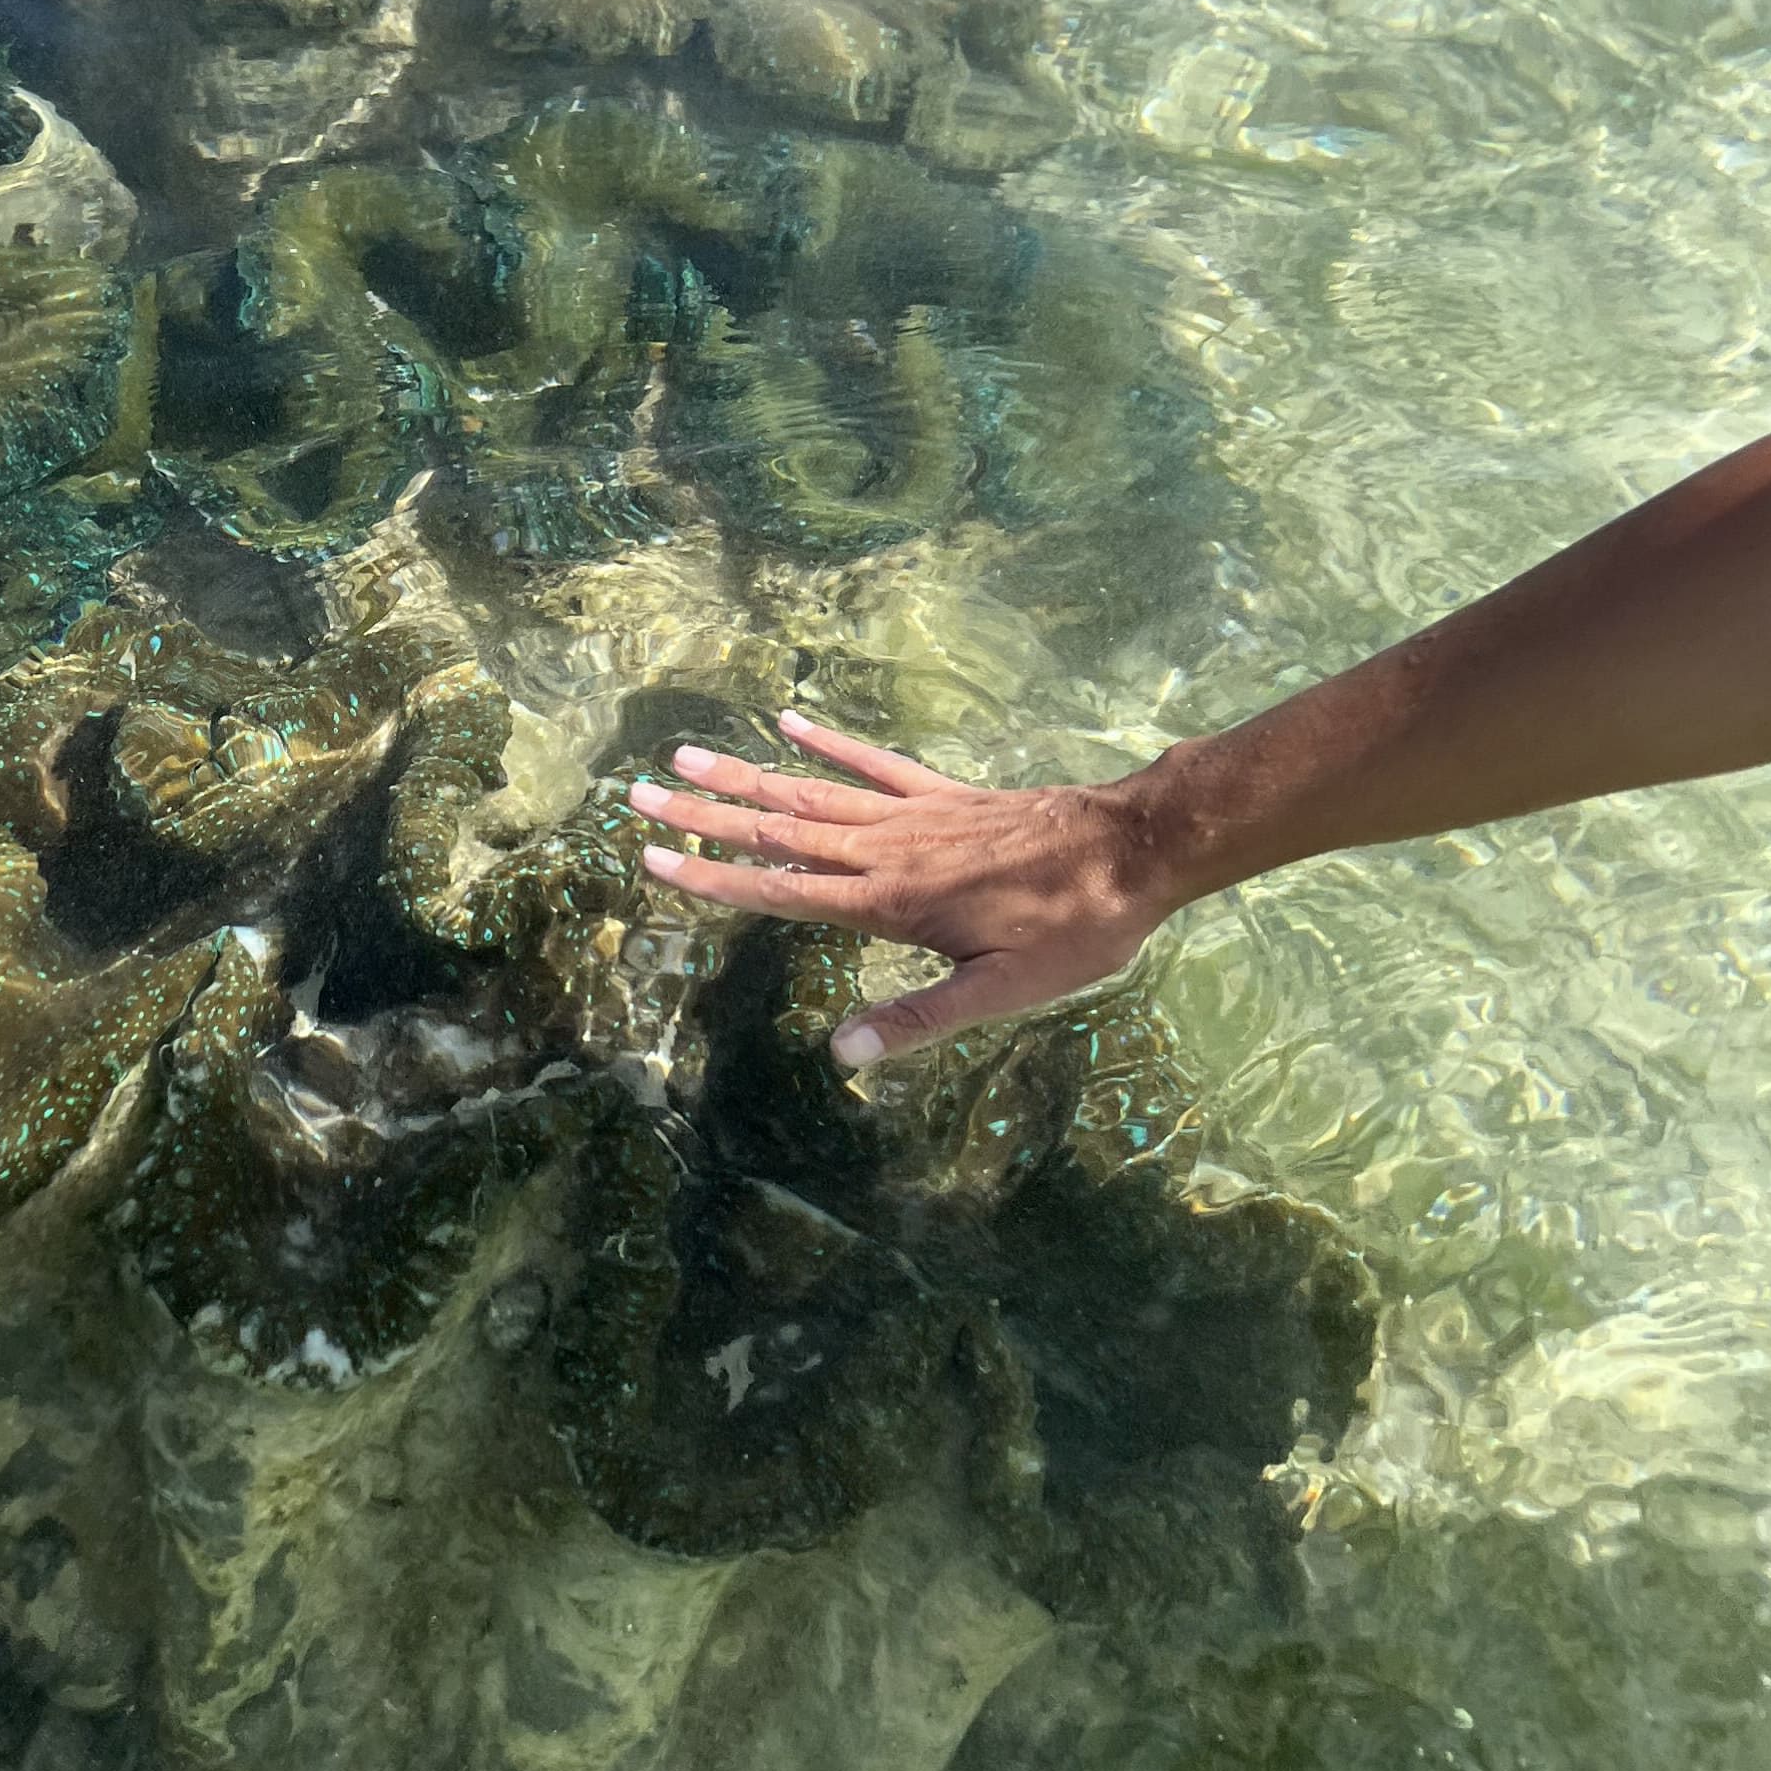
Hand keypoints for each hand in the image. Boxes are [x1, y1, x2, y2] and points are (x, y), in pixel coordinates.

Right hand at [627, 713, 1177, 1066]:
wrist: (1134, 851)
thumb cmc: (1073, 931)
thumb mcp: (999, 993)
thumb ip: (918, 1020)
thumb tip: (840, 1053)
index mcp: (888, 903)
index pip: (781, 890)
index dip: (714, 878)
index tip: (655, 859)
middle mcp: (886, 851)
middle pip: (776, 830)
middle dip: (704, 814)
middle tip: (636, 794)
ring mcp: (913, 814)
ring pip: (811, 791)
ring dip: (745, 773)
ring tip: (684, 753)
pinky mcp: (944, 793)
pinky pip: (875, 762)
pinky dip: (831, 741)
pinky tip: (791, 718)